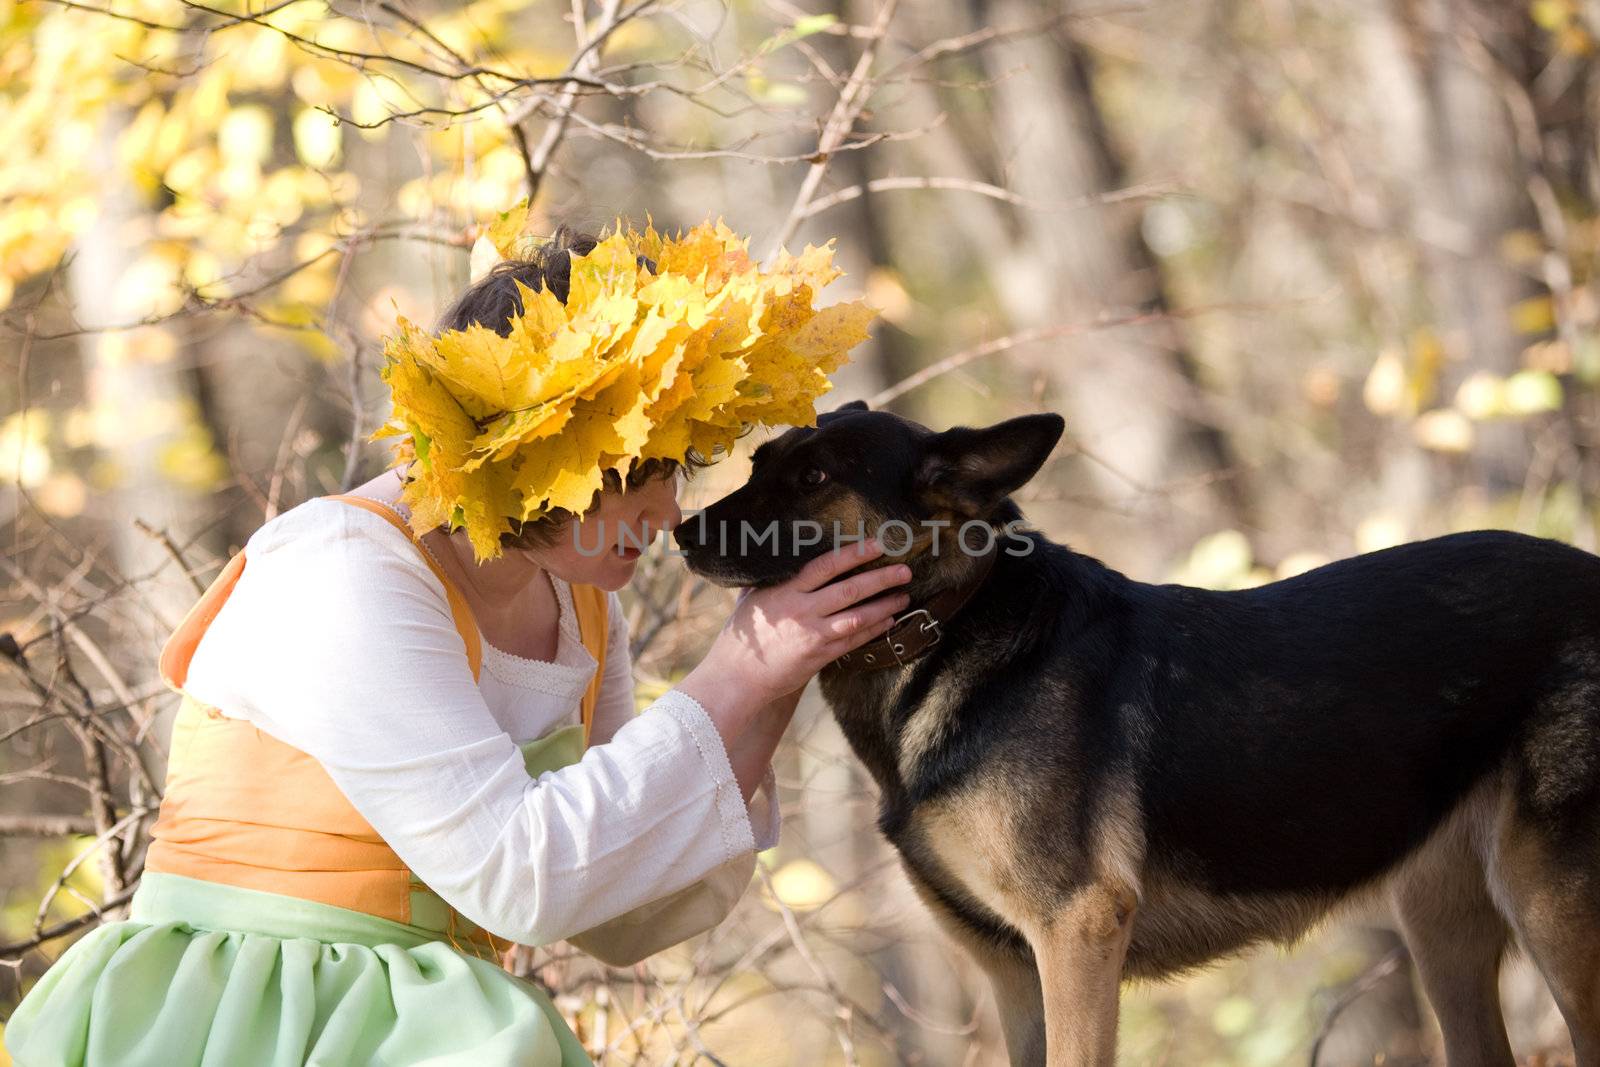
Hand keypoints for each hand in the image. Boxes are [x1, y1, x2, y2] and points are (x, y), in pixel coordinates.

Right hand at [691, 538, 912, 708]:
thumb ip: (770, 580)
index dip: (853, 554)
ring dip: (884, 605)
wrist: (737, 677)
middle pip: (849, 590)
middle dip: (881, 578)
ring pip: (857, 617)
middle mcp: (802, 610)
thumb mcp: (752, 599)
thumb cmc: (742, 635)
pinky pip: (853, 640)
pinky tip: (889, 620)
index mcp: (785, 591)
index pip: (825, 566)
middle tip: (905, 569)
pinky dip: (873, 630)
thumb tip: (779, 557)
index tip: (876, 544)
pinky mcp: (820, 657)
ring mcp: (812, 635)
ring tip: (904, 595)